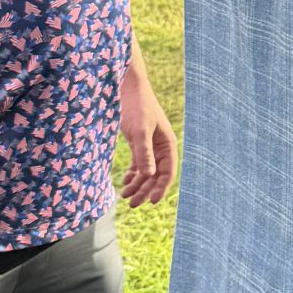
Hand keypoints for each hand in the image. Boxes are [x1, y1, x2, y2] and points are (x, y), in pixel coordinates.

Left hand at [119, 57, 177, 205]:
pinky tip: (125, 182)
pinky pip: (138, 163)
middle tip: (132, 204)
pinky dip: (132, 173)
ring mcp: (150, 145)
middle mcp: (161, 147)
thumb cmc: (137, 106)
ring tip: (125, 196)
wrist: (127, 87)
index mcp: (167, 145)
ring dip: (137, 184)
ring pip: (146, 171)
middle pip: (155, 175)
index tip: (150, 202)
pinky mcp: (138, 141)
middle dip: (145, 190)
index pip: (167, 172)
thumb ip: (144, 153)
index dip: (160, 188)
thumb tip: (149, 176)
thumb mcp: (140, 130)